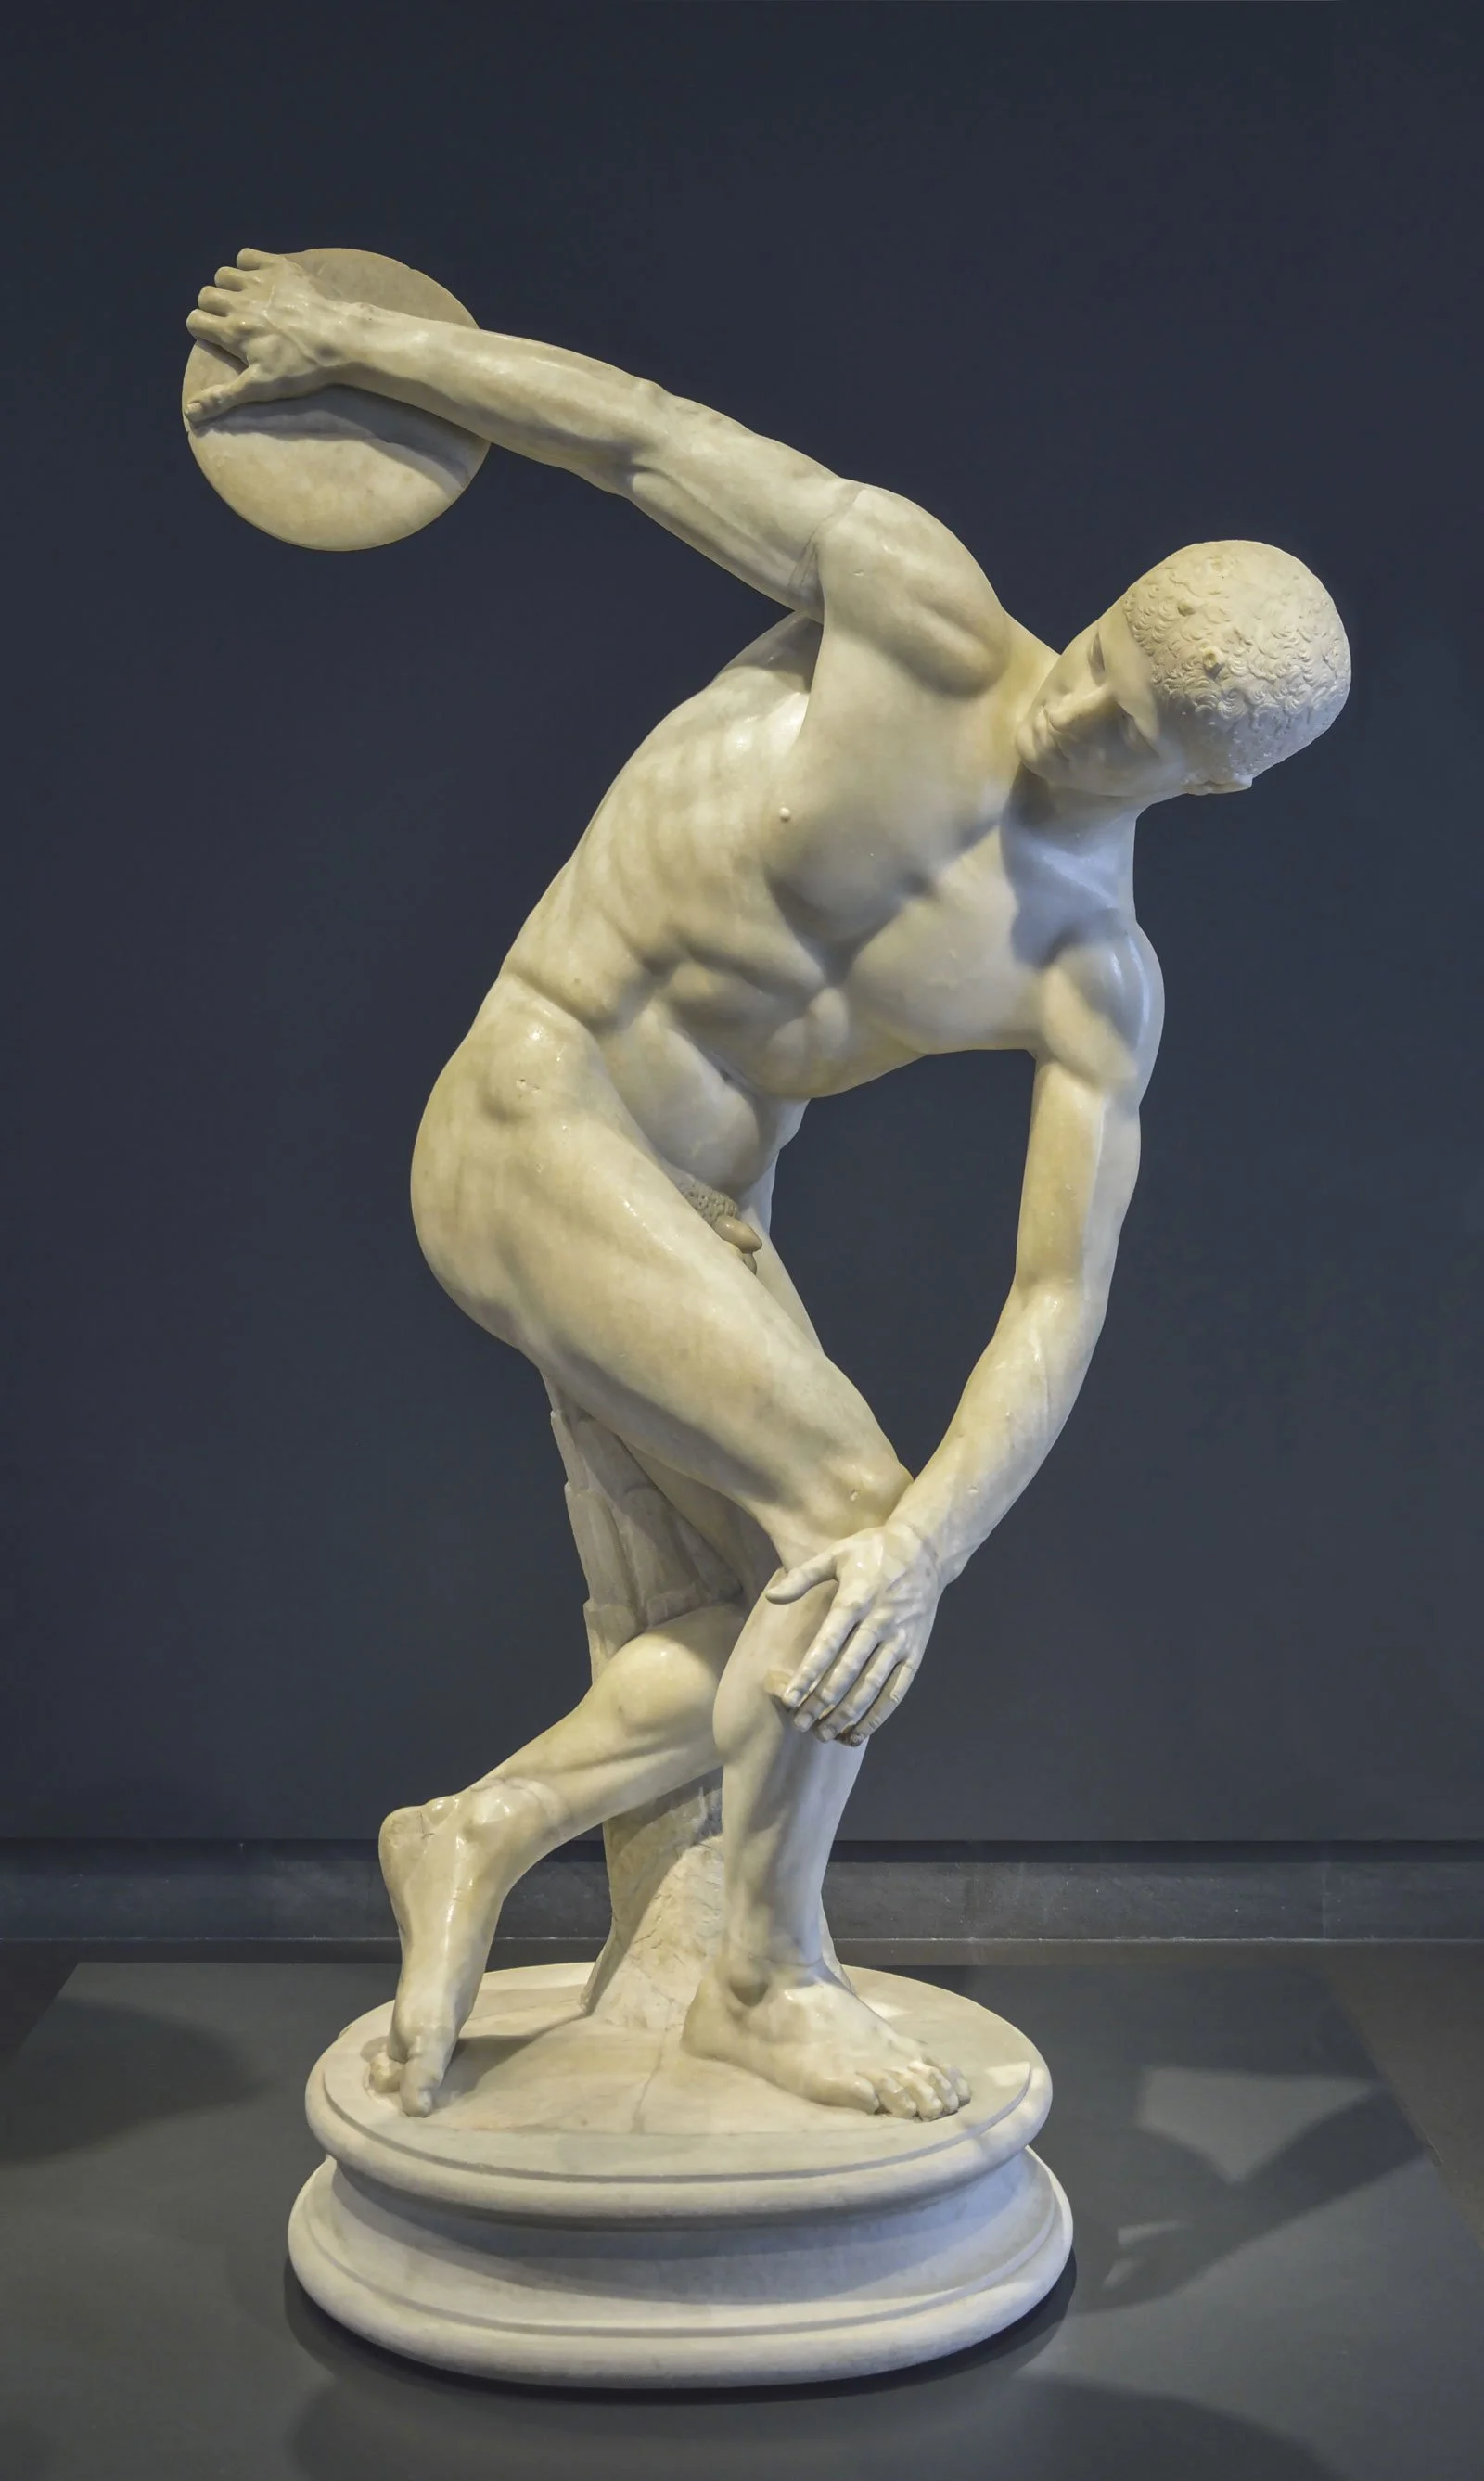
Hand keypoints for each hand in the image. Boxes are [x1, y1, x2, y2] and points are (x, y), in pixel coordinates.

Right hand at [185, 249, 345, 423]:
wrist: (341, 339)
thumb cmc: (302, 368)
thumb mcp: (262, 387)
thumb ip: (223, 397)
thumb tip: (190, 412)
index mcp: (232, 331)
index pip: (195, 321)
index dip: (202, 329)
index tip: (218, 337)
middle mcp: (239, 302)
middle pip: (205, 295)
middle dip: (212, 307)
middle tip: (233, 320)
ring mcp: (258, 282)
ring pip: (223, 275)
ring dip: (228, 286)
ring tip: (245, 300)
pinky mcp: (278, 266)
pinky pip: (246, 256)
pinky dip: (247, 265)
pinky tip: (259, 281)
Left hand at [764, 1518, 940, 1744]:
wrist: (927, 1550)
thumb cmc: (873, 1551)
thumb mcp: (836, 1554)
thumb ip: (803, 1577)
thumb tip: (772, 1598)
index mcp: (855, 1599)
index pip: (828, 1644)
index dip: (809, 1673)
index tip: (791, 1698)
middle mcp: (879, 1622)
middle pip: (848, 1671)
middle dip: (823, 1701)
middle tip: (801, 1724)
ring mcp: (901, 1639)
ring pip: (873, 1685)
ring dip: (848, 1713)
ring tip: (825, 1734)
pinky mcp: (916, 1651)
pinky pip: (898, 1689)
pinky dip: (880, 1714)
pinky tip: (860, 1732)